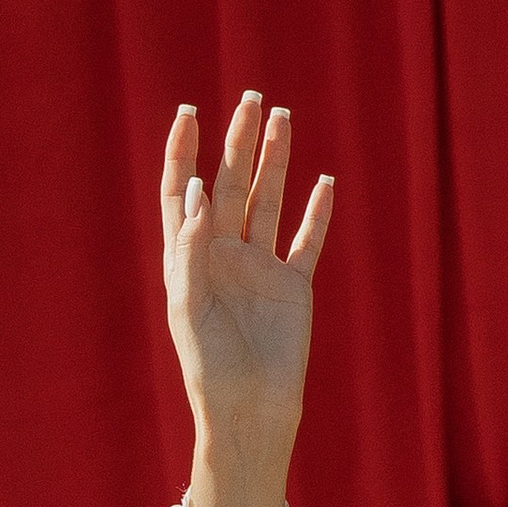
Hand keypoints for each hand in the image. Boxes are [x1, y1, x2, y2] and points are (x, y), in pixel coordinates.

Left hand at [159, 91, 334, 506]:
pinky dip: (316, 212)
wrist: (249, 409)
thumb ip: (191, 247)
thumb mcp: (189, 305)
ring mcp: (260, 269)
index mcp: (187, 259)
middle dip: (239, 142)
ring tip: (282, 119)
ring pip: (268, 201)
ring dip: (276, 161)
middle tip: (250, 98)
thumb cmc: (209, 366)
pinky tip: (324, 181)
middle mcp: (222, 256)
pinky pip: (306, 240)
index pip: (183, 193)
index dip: (183, 153)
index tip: (187, 113)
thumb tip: (200, 187)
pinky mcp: (294, 287)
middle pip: (231, 185)